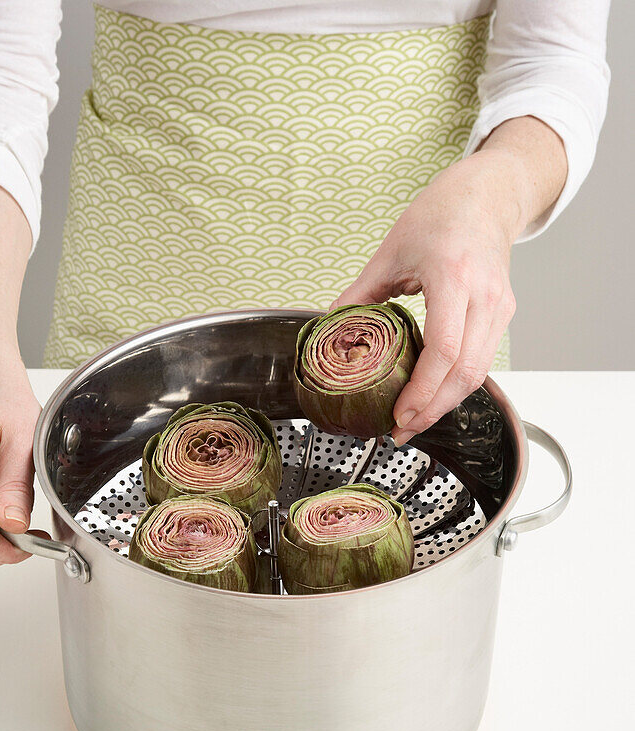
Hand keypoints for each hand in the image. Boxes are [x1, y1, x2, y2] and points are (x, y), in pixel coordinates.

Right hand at [0, 358, 40, 563]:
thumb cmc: (3, 407)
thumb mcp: (24, 446)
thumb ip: (16, 490)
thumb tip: (13, 526)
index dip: (4, 552)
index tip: (33, 544)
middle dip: (7, 540)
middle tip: (34, 519)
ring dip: (0, 528)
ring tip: (14, 493)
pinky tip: (2, 494)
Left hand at [332, 149, 520, 443]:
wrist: (487, 196)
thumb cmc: (440, 215)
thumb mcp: (389, 252)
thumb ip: (359, 295)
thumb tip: (330, 329)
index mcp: (453, 276)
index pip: (444, 350)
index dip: (422, 391)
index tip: (398, 415)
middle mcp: (483, 295)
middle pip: (465, 373)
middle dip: (432, 410)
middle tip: (399, 431)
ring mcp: (499, 307)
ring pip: (479, 374)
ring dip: (445, 405)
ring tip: (413, 423)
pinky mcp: (503, 314)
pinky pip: (482, 361)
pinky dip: (456, 385)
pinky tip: (432, 397)